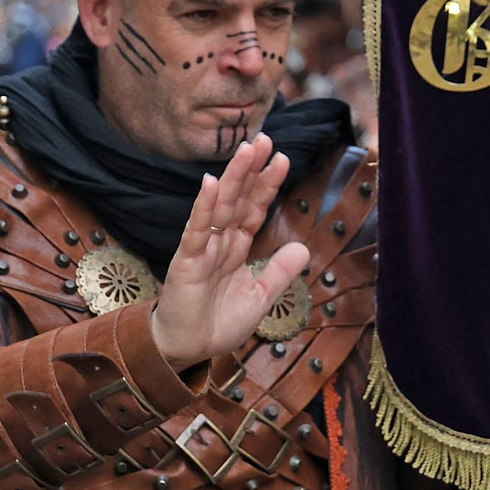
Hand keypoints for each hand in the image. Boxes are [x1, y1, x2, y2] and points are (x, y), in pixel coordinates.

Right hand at [150, 135, 309, 370]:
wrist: (188, 350)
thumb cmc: (218, 323)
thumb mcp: (260, 297)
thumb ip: (279, 272)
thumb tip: (303, 247)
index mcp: (237, 248)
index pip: (254, 209)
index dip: (267, 185)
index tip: (282, 158)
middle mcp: (220, 242)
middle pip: (239, 199)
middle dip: (251, 169)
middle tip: (264, 139)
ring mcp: (202, 249)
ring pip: (220, 207)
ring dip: (233, 178)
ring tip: (246, 149)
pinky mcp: (186, 262)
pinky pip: (196, 231)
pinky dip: (204, 207)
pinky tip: (211, 183)